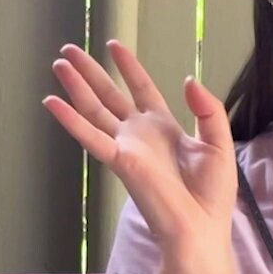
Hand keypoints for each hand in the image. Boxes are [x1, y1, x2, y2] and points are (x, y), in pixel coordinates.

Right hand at [43, 41, 236, 255]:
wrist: (200, 227)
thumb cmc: (212, 195)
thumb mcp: (219, 142)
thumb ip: (208, 108)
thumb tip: (188, 80)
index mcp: (164, 129)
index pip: (142, 89)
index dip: (128, 67)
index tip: (114, 46)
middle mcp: (140, 135)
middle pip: (109, 95)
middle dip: (90, 72)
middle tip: (69, 50)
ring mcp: (126, 147)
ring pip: (94, 110)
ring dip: (76, 87)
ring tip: (59, 65)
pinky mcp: (119, 162)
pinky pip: (90, 136)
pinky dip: (71, 120)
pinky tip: (53, 102)